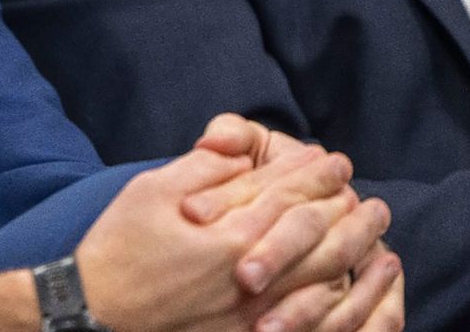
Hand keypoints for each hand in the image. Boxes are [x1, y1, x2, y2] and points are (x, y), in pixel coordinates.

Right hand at [75, 137, 382, 330]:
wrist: (95, 314)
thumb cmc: (118, 247)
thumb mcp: (151, 190)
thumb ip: (203, 168)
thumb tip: (242, 155)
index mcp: (230, 231)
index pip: (287, 193)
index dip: (314, 174)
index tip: (336, 162)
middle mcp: (251, 272)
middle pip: (316, 237)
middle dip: (347, 215)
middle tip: (373, 202)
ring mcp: (252, 311)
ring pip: (320, 280)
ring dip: (350, 256)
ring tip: (375, 241)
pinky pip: (305, 322)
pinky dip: (332, 304)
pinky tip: (344, 289)